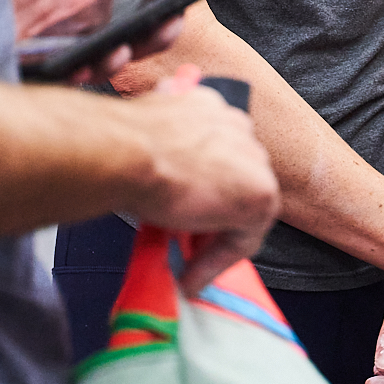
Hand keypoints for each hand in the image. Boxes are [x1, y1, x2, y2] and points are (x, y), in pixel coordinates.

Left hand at [0, 0, 183, 79]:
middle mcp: (66, 21)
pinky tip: (84, 63)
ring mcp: (44, 46)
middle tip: (165, 30)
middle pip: (121, 37)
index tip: (178, 7)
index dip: (158, 8)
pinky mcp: (18, 66)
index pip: (130, 4)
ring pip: (94, 62)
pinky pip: (56, 79)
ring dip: (115, 57)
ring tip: (120, 45)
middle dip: (149, 37)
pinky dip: (76, 74)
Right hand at [125, 67, 278, 294]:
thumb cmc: (122, 145)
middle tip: (186, 247)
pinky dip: (217, 262)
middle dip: (211, 218)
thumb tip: (152, 159)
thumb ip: (162, 144)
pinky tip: (191, 275)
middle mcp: (238, 126)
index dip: (199, 192)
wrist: (125, 153)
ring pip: (241, 211)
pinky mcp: (260, 194)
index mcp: (210, 107)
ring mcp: (254, 159)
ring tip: (187, 269)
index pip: (216, 158)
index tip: (180, 218)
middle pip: (233, 183)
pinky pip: (242, 238)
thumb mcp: (145, 137)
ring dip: (214, 243)